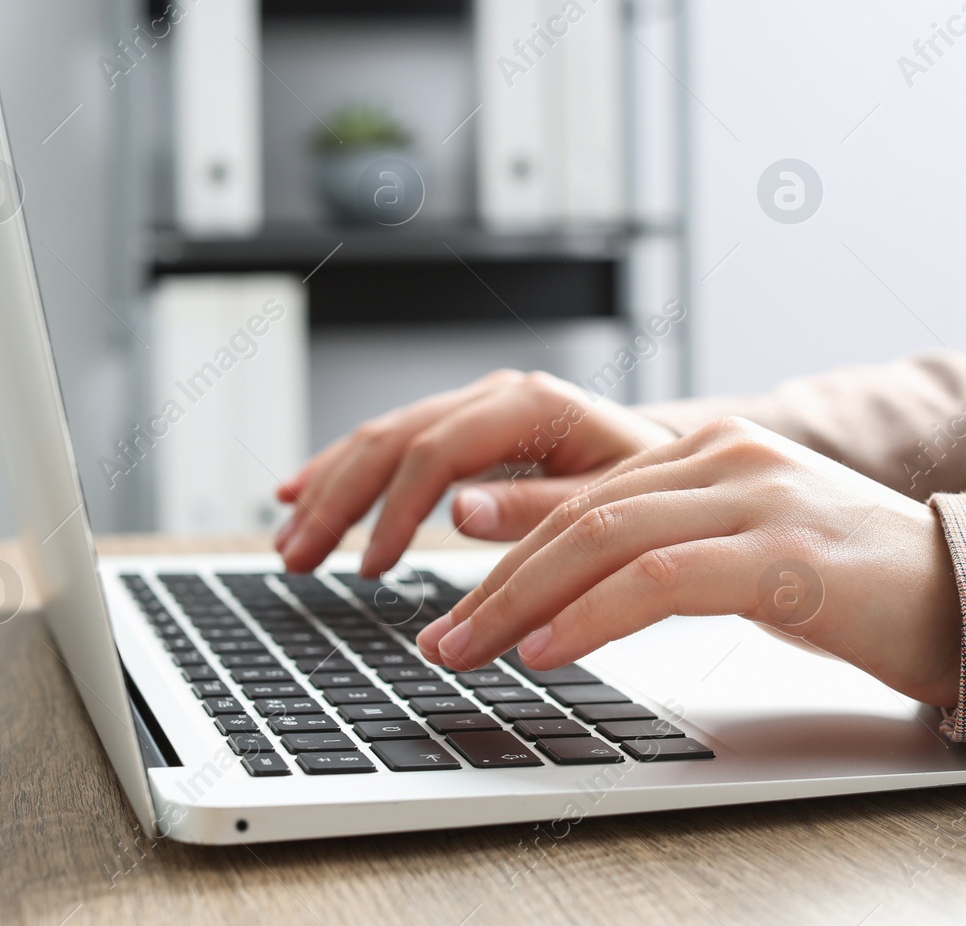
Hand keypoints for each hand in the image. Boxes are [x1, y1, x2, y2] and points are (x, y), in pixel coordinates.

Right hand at [274, 370, 678, 575]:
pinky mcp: (469, 430)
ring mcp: (479, 409)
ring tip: (292, 544)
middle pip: (396, 438)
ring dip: (331, 490)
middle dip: (339, 499)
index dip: (395, 510)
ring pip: (385, 437)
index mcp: (533, 406)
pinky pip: (396, 445)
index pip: (439, 450)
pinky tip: (304, 496)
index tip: (371, 569)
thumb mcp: (613, 504)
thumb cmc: (653, 488)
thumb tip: (459, 510)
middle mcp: (498, 396)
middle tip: (297, 558)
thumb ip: (539, 508)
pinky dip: (346, 473)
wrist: (673, 460)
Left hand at [415, 417, 962, 706]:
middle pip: (578, 513)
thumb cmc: (852, 583)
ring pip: (604, 538)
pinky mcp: (783, 552)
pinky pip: (658, 580)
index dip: (505, 549)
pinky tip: (547, 651)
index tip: (451, 600)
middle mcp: (728, 454)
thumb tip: (557, 578)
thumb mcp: (739, 548)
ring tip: (467, 650)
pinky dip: (589, 618)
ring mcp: (757, 496)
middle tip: (439, 638)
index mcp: (712, 446)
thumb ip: (657, 545)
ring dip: (519, 600)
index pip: (582, 494)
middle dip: (492, 580)